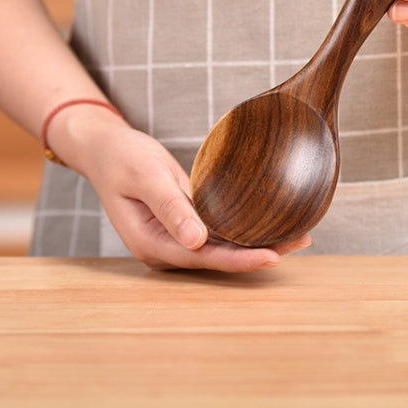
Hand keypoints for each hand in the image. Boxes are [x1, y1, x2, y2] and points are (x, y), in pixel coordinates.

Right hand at [49, 107, 310, 271]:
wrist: (107, 148)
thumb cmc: (122, 158)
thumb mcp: (147, 177)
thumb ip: (171, 208)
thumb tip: (198, 241)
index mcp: (151, 243)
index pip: (204, 258)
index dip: (239, 258)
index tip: (272, 256)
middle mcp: (166, 247)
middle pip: (219, 257)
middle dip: (259, 252)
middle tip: (301, 239)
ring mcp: (176, 237)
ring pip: (222, 246)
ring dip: (257, 241)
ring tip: (297, 234)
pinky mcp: (185, 223)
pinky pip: (218, 231)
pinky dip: (243, 229)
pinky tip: (268, 224)